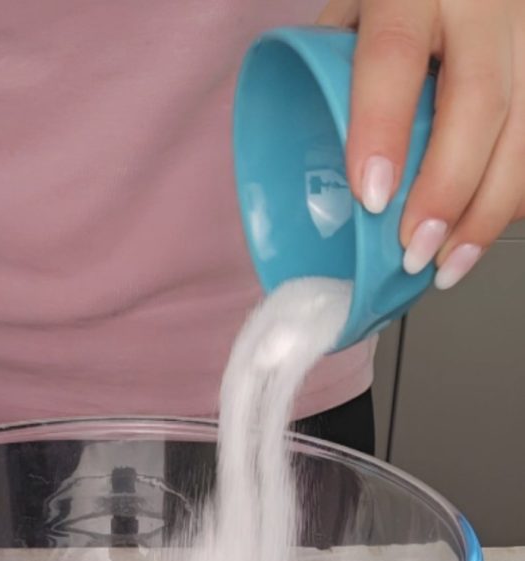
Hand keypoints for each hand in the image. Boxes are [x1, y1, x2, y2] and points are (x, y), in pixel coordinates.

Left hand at [318, 0, 524, 288]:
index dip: (382, 131)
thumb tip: (326, 172)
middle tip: (415, 252)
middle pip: (479, 102)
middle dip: (447, 192)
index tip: (373, 198)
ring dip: (488, 210)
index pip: (394, 57)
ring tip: (449, 263)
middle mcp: (484, 2)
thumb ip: (339, 71)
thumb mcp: (356, 11)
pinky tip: (485, 227)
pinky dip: (515, 194)